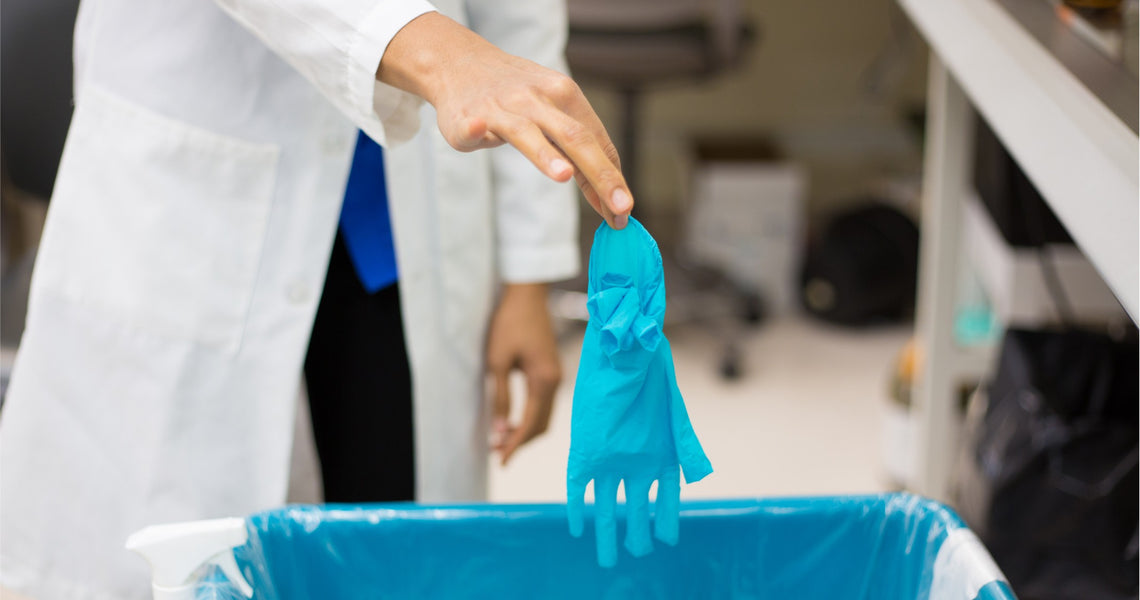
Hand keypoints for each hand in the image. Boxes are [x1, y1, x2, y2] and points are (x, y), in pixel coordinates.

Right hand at [377, 12, 632, 228]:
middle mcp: (537, 99)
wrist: (458, 62)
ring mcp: (500, 107)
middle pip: (574, 137)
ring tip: (564, 175)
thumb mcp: (552, 113)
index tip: (624, 211)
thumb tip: (609, 197)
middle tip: (619, 207)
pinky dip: (474, 129)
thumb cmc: (515, 97)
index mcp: (564, 96)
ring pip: (526, 132)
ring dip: (544, 153)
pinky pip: (471, 125)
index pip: (596, 140)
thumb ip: (576, 151)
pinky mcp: (467, 117)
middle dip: (600, 174)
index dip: (612, 177)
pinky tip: (477, 131)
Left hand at [485, 283, 561, 464]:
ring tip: (500, 440)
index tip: (501, 461)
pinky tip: (512, 420)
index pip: (531, 424)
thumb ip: (501, 398)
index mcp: (544, 381)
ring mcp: (556, 376)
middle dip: (520, 442)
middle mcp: (555, 382)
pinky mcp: (551, 371)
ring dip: (524, 430)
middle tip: (496, 454)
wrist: (527, 295)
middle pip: (541, 425)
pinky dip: (529, 417)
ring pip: (544, 416)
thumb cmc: (509, 324)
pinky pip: (543, 404)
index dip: (516, 445)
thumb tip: (500, 431)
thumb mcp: (498, 361)